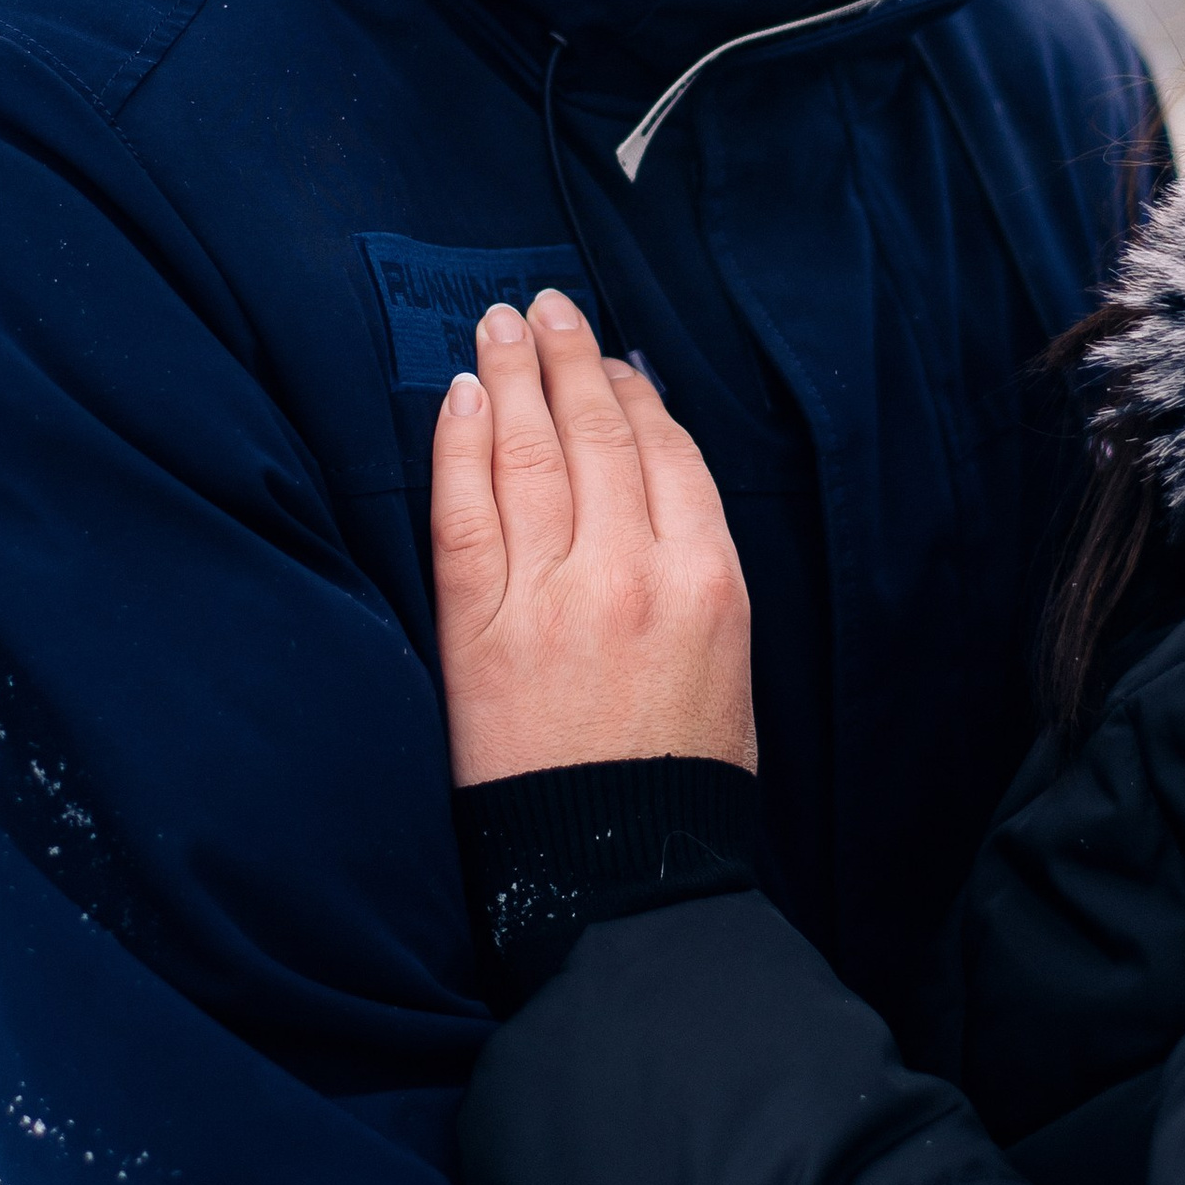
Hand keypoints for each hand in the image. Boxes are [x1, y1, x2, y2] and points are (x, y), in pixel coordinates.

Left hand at [430, 292, 757, 788]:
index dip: (634, 392)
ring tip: (498, 326)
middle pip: (599, 434)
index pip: (667, 451)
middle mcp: (633, 571)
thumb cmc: (679, 783)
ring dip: (512, 377)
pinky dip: (459, 446)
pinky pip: (465, 511)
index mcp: (708, 579)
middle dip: (570, 359)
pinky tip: (456, 398)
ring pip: (531, 453)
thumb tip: (657, 495)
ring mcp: (552, 593)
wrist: (620, 876)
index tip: (611, 359)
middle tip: (546, 307)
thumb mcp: (728, 665)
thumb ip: (696, 571)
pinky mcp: (480, 627)